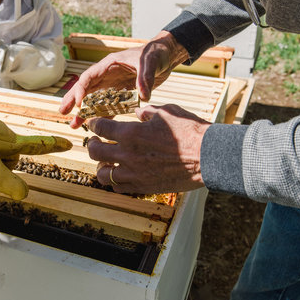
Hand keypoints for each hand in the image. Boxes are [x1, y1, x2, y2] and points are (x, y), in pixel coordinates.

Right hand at [59, 31, 188, 127]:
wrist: (166, 56)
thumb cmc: (156, 53)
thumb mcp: (150, 62)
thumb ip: (145, 77)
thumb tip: (144, 96)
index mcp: (109, 64)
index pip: (89, 77)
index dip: (81, 90)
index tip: (79, 104)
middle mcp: (107, 75)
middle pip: (85, 89)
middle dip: (72, 101)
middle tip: (62, 113)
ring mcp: (113, 85)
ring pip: (94, 99)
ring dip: (84, 112)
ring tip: (73, 125)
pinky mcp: (121, 94)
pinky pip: (108, 106)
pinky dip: (101, 115)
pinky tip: (94, 126)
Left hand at [86, 104, 209, 193]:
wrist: (208, 156)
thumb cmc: (190, 131)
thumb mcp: (168, 113)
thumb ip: (148, 112)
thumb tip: (139, 112)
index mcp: (132, 133)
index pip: (101, 128)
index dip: (94, 124)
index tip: (94, 123)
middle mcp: (128, 154)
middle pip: (95, 152)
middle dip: (91, 145)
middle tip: (93, 142)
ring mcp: (134, 173)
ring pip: (103, 174)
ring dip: (101, 167)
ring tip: (105, 162)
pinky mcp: (143, 187)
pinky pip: (119, 188)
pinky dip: (115, 182)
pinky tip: (119, 176)